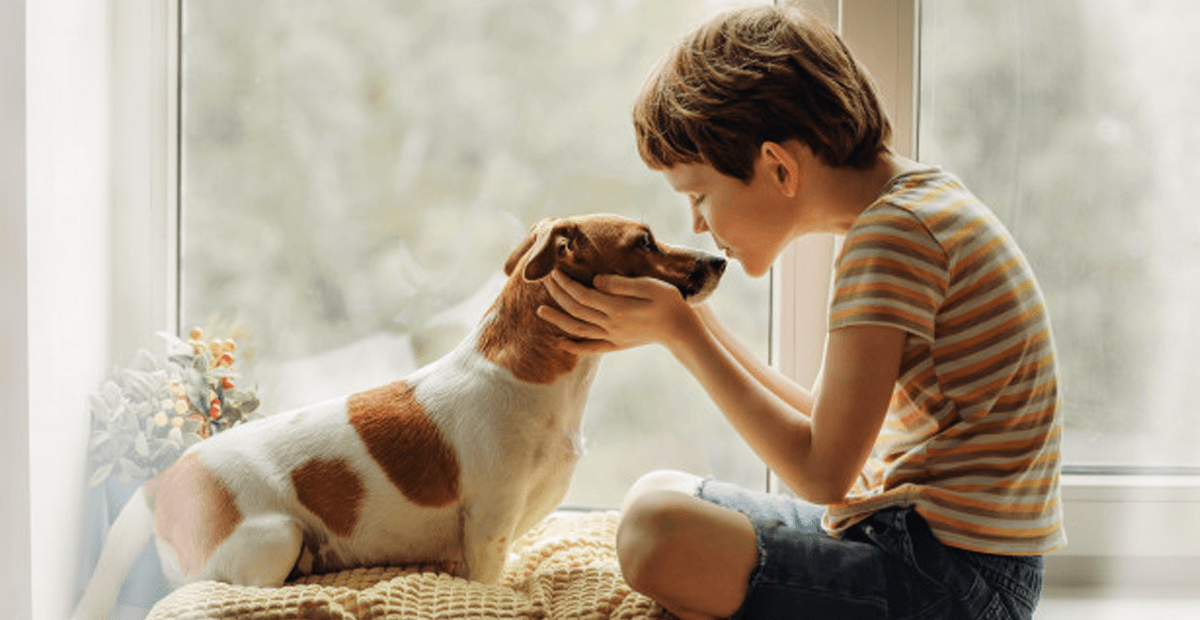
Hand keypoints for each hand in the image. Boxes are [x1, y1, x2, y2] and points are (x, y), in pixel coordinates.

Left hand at [536, 270, 700, 354]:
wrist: (682, 331)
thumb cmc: (669, 303)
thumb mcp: (649, 286)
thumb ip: (621, 284)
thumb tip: (596, 280)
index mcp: (617, 308)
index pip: (582, 294)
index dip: (565, 283)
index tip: (554, 270)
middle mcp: (611, 325)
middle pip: (576, 310)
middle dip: (558, 294)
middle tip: (544, 280)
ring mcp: (612, 337)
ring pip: (578, 329)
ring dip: (557, 319)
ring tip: (539, 311)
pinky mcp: (616, 344)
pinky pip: (590, 347)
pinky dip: (573, 345)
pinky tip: (561, 341)